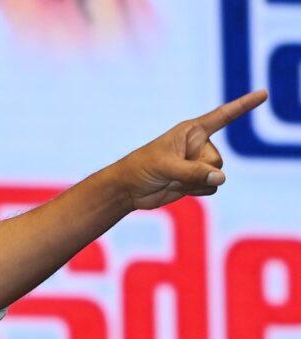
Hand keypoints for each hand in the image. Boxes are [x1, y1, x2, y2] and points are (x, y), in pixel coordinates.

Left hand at [116, 89, 266, 210]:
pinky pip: (212, 187)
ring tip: (173, 179)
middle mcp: (199, 145)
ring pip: (217, 176)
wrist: (129, 190)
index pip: (223, 116)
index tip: (263, 94)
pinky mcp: (197, 180)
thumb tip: (220, 178)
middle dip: (198, 170)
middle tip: (173, 171)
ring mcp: (199, 163)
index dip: (244, 105)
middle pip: (217, 160)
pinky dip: (197, 191)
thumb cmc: (142, 168)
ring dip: (196, 182)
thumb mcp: (166, 167)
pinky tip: (178, 188)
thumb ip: (193, 172)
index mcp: (192, 131)